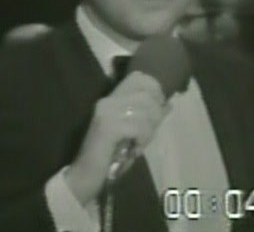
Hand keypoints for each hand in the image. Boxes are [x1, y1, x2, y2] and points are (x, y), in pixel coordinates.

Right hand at [64, 72, 168, 205]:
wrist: (85, 175)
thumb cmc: (110, 154)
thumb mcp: (133, 132)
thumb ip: (149, 116)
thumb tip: (168, 104)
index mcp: (112, 98)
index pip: (138, 77)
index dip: (154, 91)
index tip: (157, 110)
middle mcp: (108, 100)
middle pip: (147, 96)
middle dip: (155, 116)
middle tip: (147, 134)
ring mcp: (106, 112)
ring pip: (145, 112)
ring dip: (148, 132)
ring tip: (138, 144)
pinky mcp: (108, 127)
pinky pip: (139, 127)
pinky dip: (142, 140)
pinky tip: (134, 150)